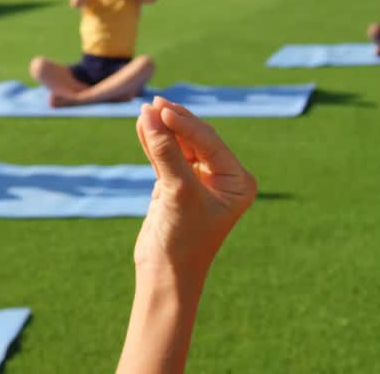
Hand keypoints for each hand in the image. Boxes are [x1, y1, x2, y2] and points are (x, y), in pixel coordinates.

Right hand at [134, 97, 255, 278]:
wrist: (165, 275)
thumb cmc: (182, 240)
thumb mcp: (177, 192)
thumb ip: (165, 152)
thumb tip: (149, 115)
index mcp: (237, 181)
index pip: (210, 142)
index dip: (185, 124)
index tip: (161, 108)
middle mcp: (222, 179)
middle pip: (195, 139)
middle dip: (173, 122)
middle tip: (152, 103)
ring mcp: (198, 182)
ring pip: (179, 146)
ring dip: (162, 130)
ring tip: (144, 110)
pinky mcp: (175, 186)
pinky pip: (165, 157)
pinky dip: (153, 143)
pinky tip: (142, 126)